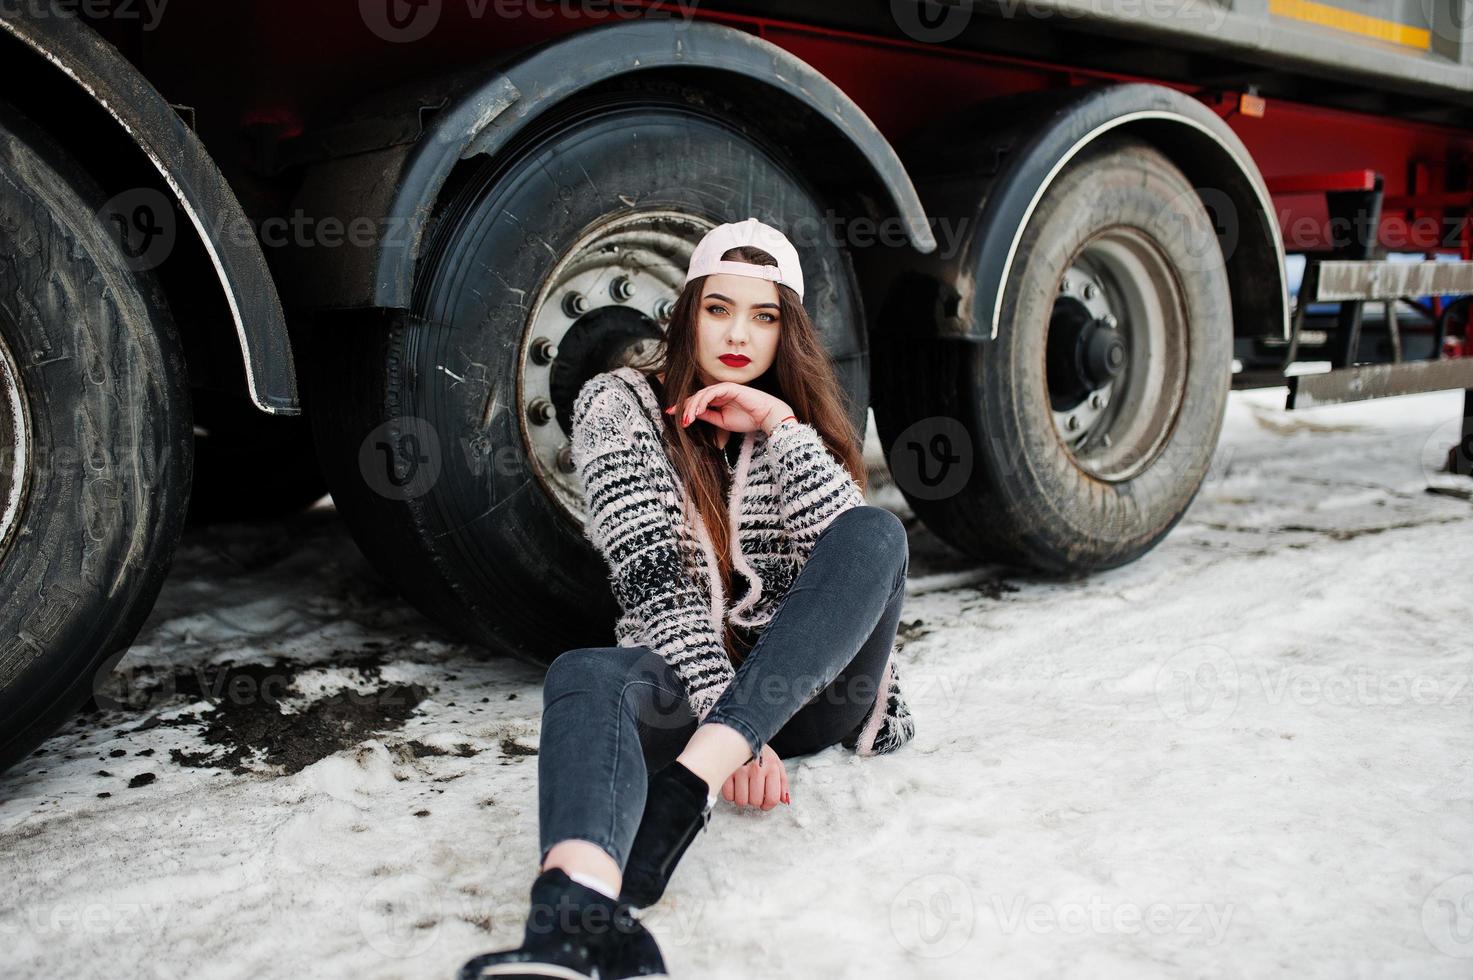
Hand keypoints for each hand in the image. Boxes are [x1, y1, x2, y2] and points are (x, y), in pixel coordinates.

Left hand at [665, 383, 793, 435]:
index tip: (670, 413)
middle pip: (696, 397)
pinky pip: (711, 393)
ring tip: (687, 419)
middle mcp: (719, 392)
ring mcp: (724, 388)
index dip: (683, 407)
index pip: (696, 401)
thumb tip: (692, 416)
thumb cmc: (748, 419)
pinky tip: (697, 411)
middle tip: (676, 418)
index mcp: (717, 399)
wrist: (766, 417)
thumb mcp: (722, 421)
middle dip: (684, 407)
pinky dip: (702, 401)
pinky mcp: (729, 387)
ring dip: (692, 407)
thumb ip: (708, 416)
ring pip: (701, 395)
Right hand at [721, 744, 789, 809]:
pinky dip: (731, 794)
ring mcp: (740, 769)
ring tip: (744, 786)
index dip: (768, 805)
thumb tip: (785, 801)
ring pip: (741, 801)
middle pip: (756, 801)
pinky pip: (728, 796)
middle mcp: (756, 768)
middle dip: (755, 799)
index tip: (765, 803)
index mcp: (771, 767)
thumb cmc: (760, 753)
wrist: (742, 736)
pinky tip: (735, 785)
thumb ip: (783, 783)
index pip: (772, 798)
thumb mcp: (776, 764)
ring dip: (743, 797)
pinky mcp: (726, 771)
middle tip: (753, 790)